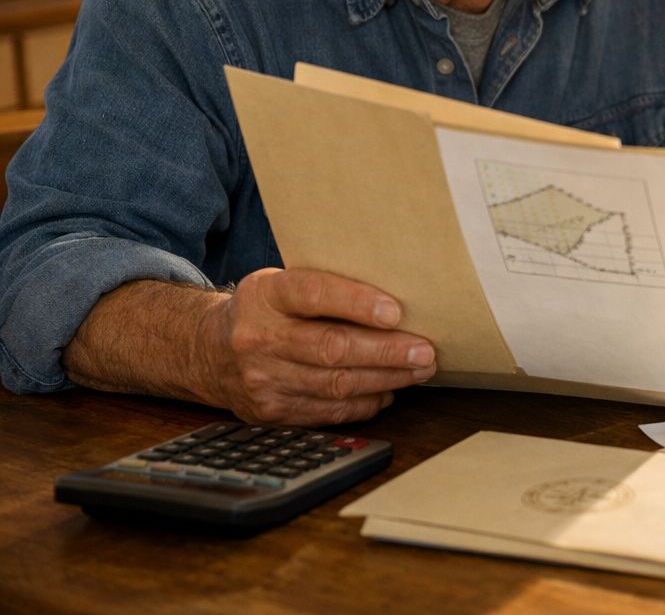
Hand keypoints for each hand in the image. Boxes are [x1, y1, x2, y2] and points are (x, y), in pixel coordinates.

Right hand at [195, 267, 436, 425]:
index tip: (395, 312)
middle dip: (386, 352)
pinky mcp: (271, 412)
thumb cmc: (265, 311)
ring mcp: (263, 379)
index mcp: (265, 295)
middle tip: (425, 351)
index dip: (357, 303)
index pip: (314, 294)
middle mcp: (259, 338)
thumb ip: (325, 287)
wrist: (207, 351)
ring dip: (386, 379)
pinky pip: (328, 412)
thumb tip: (397, 296)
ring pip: (335, 385)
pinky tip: (388, 391)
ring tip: (419, 370)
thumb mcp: (281, 284)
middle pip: (332, 348)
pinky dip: (364, 403)